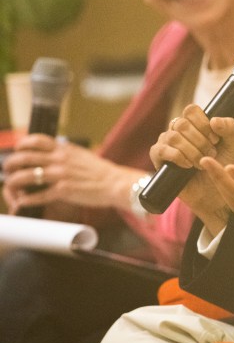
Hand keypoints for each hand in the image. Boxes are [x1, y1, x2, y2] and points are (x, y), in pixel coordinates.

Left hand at [2, 134, 140, 213]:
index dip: (21, 145)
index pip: (36, 140)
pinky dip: (26, 200)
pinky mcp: (63, 191)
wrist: (115, 183)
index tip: (17, 150)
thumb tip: (51, 152)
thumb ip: (64, 152)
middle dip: (10, 164)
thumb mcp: (81, 154)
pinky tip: (22, 202)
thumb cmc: (99, 171)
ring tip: (11, 187)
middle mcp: (59, 160)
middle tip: (8, 170)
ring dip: (13, 183)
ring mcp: (60, 175)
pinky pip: (37, 196)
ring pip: (25, 176)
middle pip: (24, 157)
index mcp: (64, 149)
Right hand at [149, 103, 233, 224]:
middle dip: (200, 140)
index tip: (215, 139)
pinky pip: (160, 149)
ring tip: (201, 163)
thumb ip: (230, 128)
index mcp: (195, 123)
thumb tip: (214, 120)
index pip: (191, 110)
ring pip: (172, 136)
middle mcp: (178, 130)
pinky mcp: (158, 159)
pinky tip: (188, 165)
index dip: (203, 123)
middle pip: (182, 123)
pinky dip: (177, 156)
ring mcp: (166, 143)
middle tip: (211, 154)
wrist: (214, 192)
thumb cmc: (223, 165)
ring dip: (191, 150)